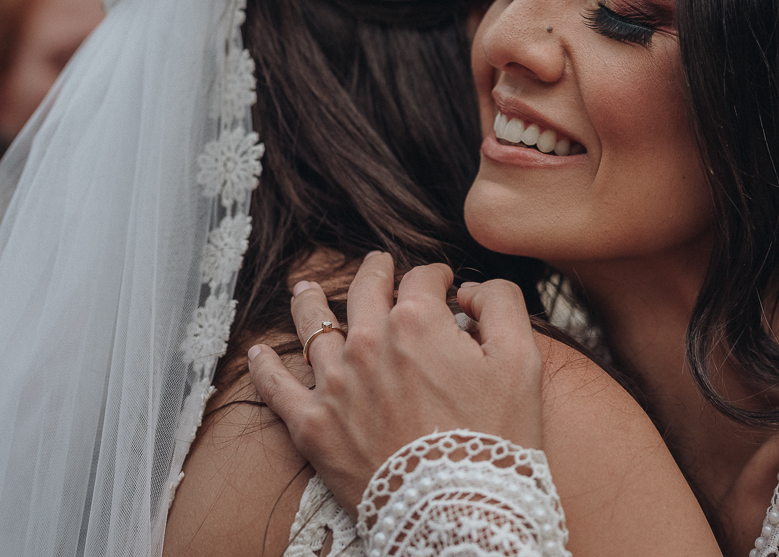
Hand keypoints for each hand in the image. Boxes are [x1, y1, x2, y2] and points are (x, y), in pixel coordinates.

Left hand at [246, 252, 542, 514]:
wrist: (459, 513)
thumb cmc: (495, 440)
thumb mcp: (521, 360)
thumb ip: (500, 304)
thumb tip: (470, 291)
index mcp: (417, 322)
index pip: (422, 279)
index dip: (437, 277)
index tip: (445, 285)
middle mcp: (369, 344)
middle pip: (365, 291)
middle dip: (375, 273)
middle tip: (379, 264)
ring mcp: (335, 385)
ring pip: (313, 328)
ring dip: (311, 303)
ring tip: (305, 289)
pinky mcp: (313, 427)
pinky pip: (276, 389)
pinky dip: (265, 367)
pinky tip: (257, 353)